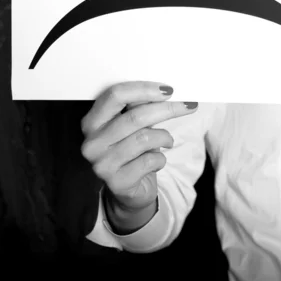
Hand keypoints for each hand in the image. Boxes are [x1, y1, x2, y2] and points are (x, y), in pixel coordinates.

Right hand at [80, 81, 197, 212]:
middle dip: (167, 109)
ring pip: (145, 138)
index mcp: (92, 121)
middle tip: (189, 106)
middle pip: (135, 116)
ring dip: (165, 137)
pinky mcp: (117, 182)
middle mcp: (92, 142)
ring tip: (168, 141)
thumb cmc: (133, 152)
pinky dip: (161, 158)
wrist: (129, 190)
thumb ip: (141, 108)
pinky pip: (150, 160)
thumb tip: (165, 91)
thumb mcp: (134, 127)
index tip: (169, 90)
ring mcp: (102, 164)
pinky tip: (157, 161)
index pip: (115, 95)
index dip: (144, 90)